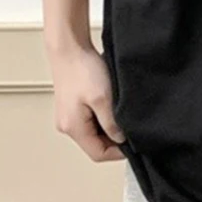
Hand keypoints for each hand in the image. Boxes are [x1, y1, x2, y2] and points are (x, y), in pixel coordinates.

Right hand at [47, 42, 126, 161]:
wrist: (69, 47)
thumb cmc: (82, 69)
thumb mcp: (104, 99)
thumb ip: (112, 123)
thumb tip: (121, 139)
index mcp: (72, 127)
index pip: (98, 154)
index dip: (118, 152)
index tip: (134, 143)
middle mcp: (67, 125)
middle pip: (95, 144)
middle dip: (114, 139)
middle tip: (129, 126)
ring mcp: (68, 116)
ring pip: (93, 132)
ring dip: (108, 126)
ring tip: (119, 111)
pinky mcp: (71, 106)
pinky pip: (89, 120)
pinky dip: (102, 117)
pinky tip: (110, 104)